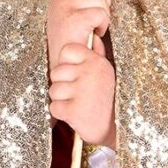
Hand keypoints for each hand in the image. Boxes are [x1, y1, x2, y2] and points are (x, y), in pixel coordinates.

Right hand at [46, 0, 119, 86]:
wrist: (63, 58)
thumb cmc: (70, 35)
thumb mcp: (76, 7)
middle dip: (105, 1)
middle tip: (97, 16)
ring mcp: (66, 4)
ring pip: (101, 0)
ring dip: (103, 15)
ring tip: (93, 26)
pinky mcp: (75, 17)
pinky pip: (102, 14)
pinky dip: (103, 25)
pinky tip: (94, 33)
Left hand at [48, 33, 116, 148]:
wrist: (114, 129)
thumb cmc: (107, 99)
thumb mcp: (107, 73)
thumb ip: (97, 54)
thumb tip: (94, 38)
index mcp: (96, 61)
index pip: (67, 50)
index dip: (66, 62)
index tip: (75, 74)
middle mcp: (90, 73)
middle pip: (56, 72)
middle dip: (62, 84)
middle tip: (77, 94)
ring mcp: (82, 91)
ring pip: (53, 90)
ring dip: (61, 100)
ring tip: (77, 104)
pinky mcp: (74, 110)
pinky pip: (54, 107)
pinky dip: (61, 113)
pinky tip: (75, 114)